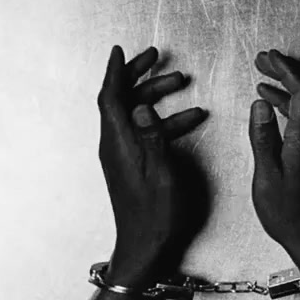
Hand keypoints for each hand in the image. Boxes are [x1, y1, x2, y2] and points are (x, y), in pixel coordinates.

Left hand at [97, 45, 209, 278]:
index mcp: (118, 145)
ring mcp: (122, 156)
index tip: (120, 51)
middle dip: (139, 76)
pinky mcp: (132, 165)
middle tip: (157, 59)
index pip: (111, 98)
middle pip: (122, 100)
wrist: (145, 248)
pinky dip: (163, 121)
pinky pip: (144, 132)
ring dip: (156, 96)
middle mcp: (115, 147)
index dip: (115, 71)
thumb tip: (142, 106)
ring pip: (135, 114)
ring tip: (181, 83)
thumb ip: (152, 137)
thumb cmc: (154, 218)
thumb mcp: (160, 174)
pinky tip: (188, 119)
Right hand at [249, 50, 299, 255]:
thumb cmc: (289, 215)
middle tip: (264, 61)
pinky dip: (293, 103)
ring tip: (264, 79)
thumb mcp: (266, 177)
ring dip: (291, 85)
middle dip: (289, 70)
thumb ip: (263, 138)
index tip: (269, 58)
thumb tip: (261, 104)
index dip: (287, 70)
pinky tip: (274, 105)